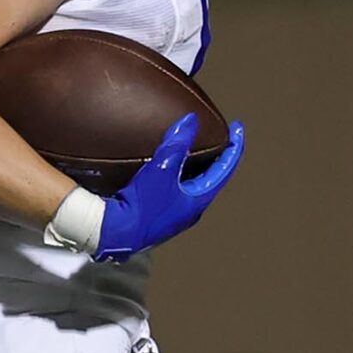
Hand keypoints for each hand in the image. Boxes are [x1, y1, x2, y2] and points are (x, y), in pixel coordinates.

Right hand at [96, 112, 246, 260]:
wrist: (115, 232)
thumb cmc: (143, 205)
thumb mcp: (162, 169)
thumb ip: (177, 143)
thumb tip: (191, 121)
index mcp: (198, 200)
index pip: (225, 169)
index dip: (233, 146)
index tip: (238, 128)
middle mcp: (190, 210)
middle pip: (211, 178)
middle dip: (216, 157)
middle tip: (218, 138)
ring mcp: (174, 216)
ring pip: (192, 186)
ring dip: (196, 167)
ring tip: (194, 150)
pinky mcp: (158, 217)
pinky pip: (175, 192)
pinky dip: (178, 176)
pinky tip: (167, 170)